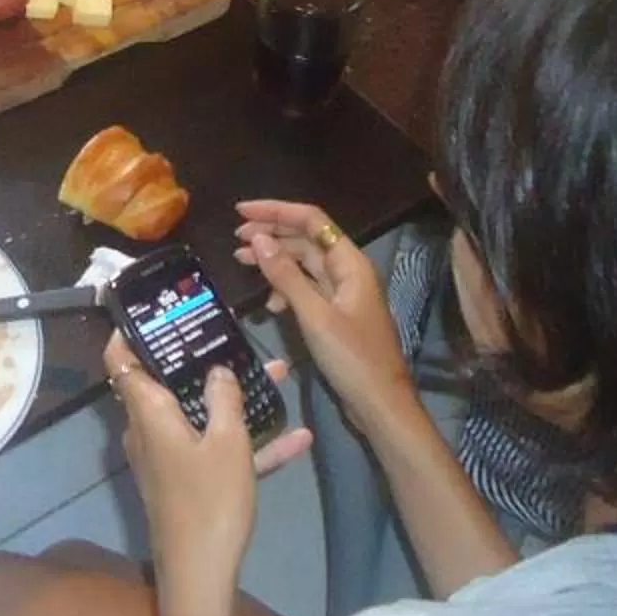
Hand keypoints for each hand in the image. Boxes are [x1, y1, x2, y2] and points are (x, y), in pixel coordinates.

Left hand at [105, 331, 308, 590]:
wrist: (201, 576)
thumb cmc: (209, 502)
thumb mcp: (227, 442)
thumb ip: (224, 397)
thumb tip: (218, 368)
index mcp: (148, 412)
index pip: (121, 359)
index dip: (131, 330)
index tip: (156, 307)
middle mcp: (149, 430)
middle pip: (169, 383)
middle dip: (203, 360)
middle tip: (232, 335)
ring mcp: (168, 459)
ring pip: (200, 416)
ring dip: (235, 399)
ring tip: (279, 375)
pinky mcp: (187, 484)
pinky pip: (216, 452)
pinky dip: (248, 444)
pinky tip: (297, 439)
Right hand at [233, 202, 414, 416]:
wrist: (380, 404)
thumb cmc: (352, 358)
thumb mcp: (314, 315)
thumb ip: (286, 276)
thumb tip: (259, 239)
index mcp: (350, 263)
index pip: (311, 220)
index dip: (276, 211)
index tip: (241, 211)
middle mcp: (348, 271)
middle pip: (307, 239)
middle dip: (272, 234)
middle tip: (236, 237)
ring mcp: (343, 294)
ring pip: (305, 264)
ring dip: (275, 261)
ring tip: (242, 261)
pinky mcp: (336, 315)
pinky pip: (308, 289)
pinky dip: (286, 289)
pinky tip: (270, 303)